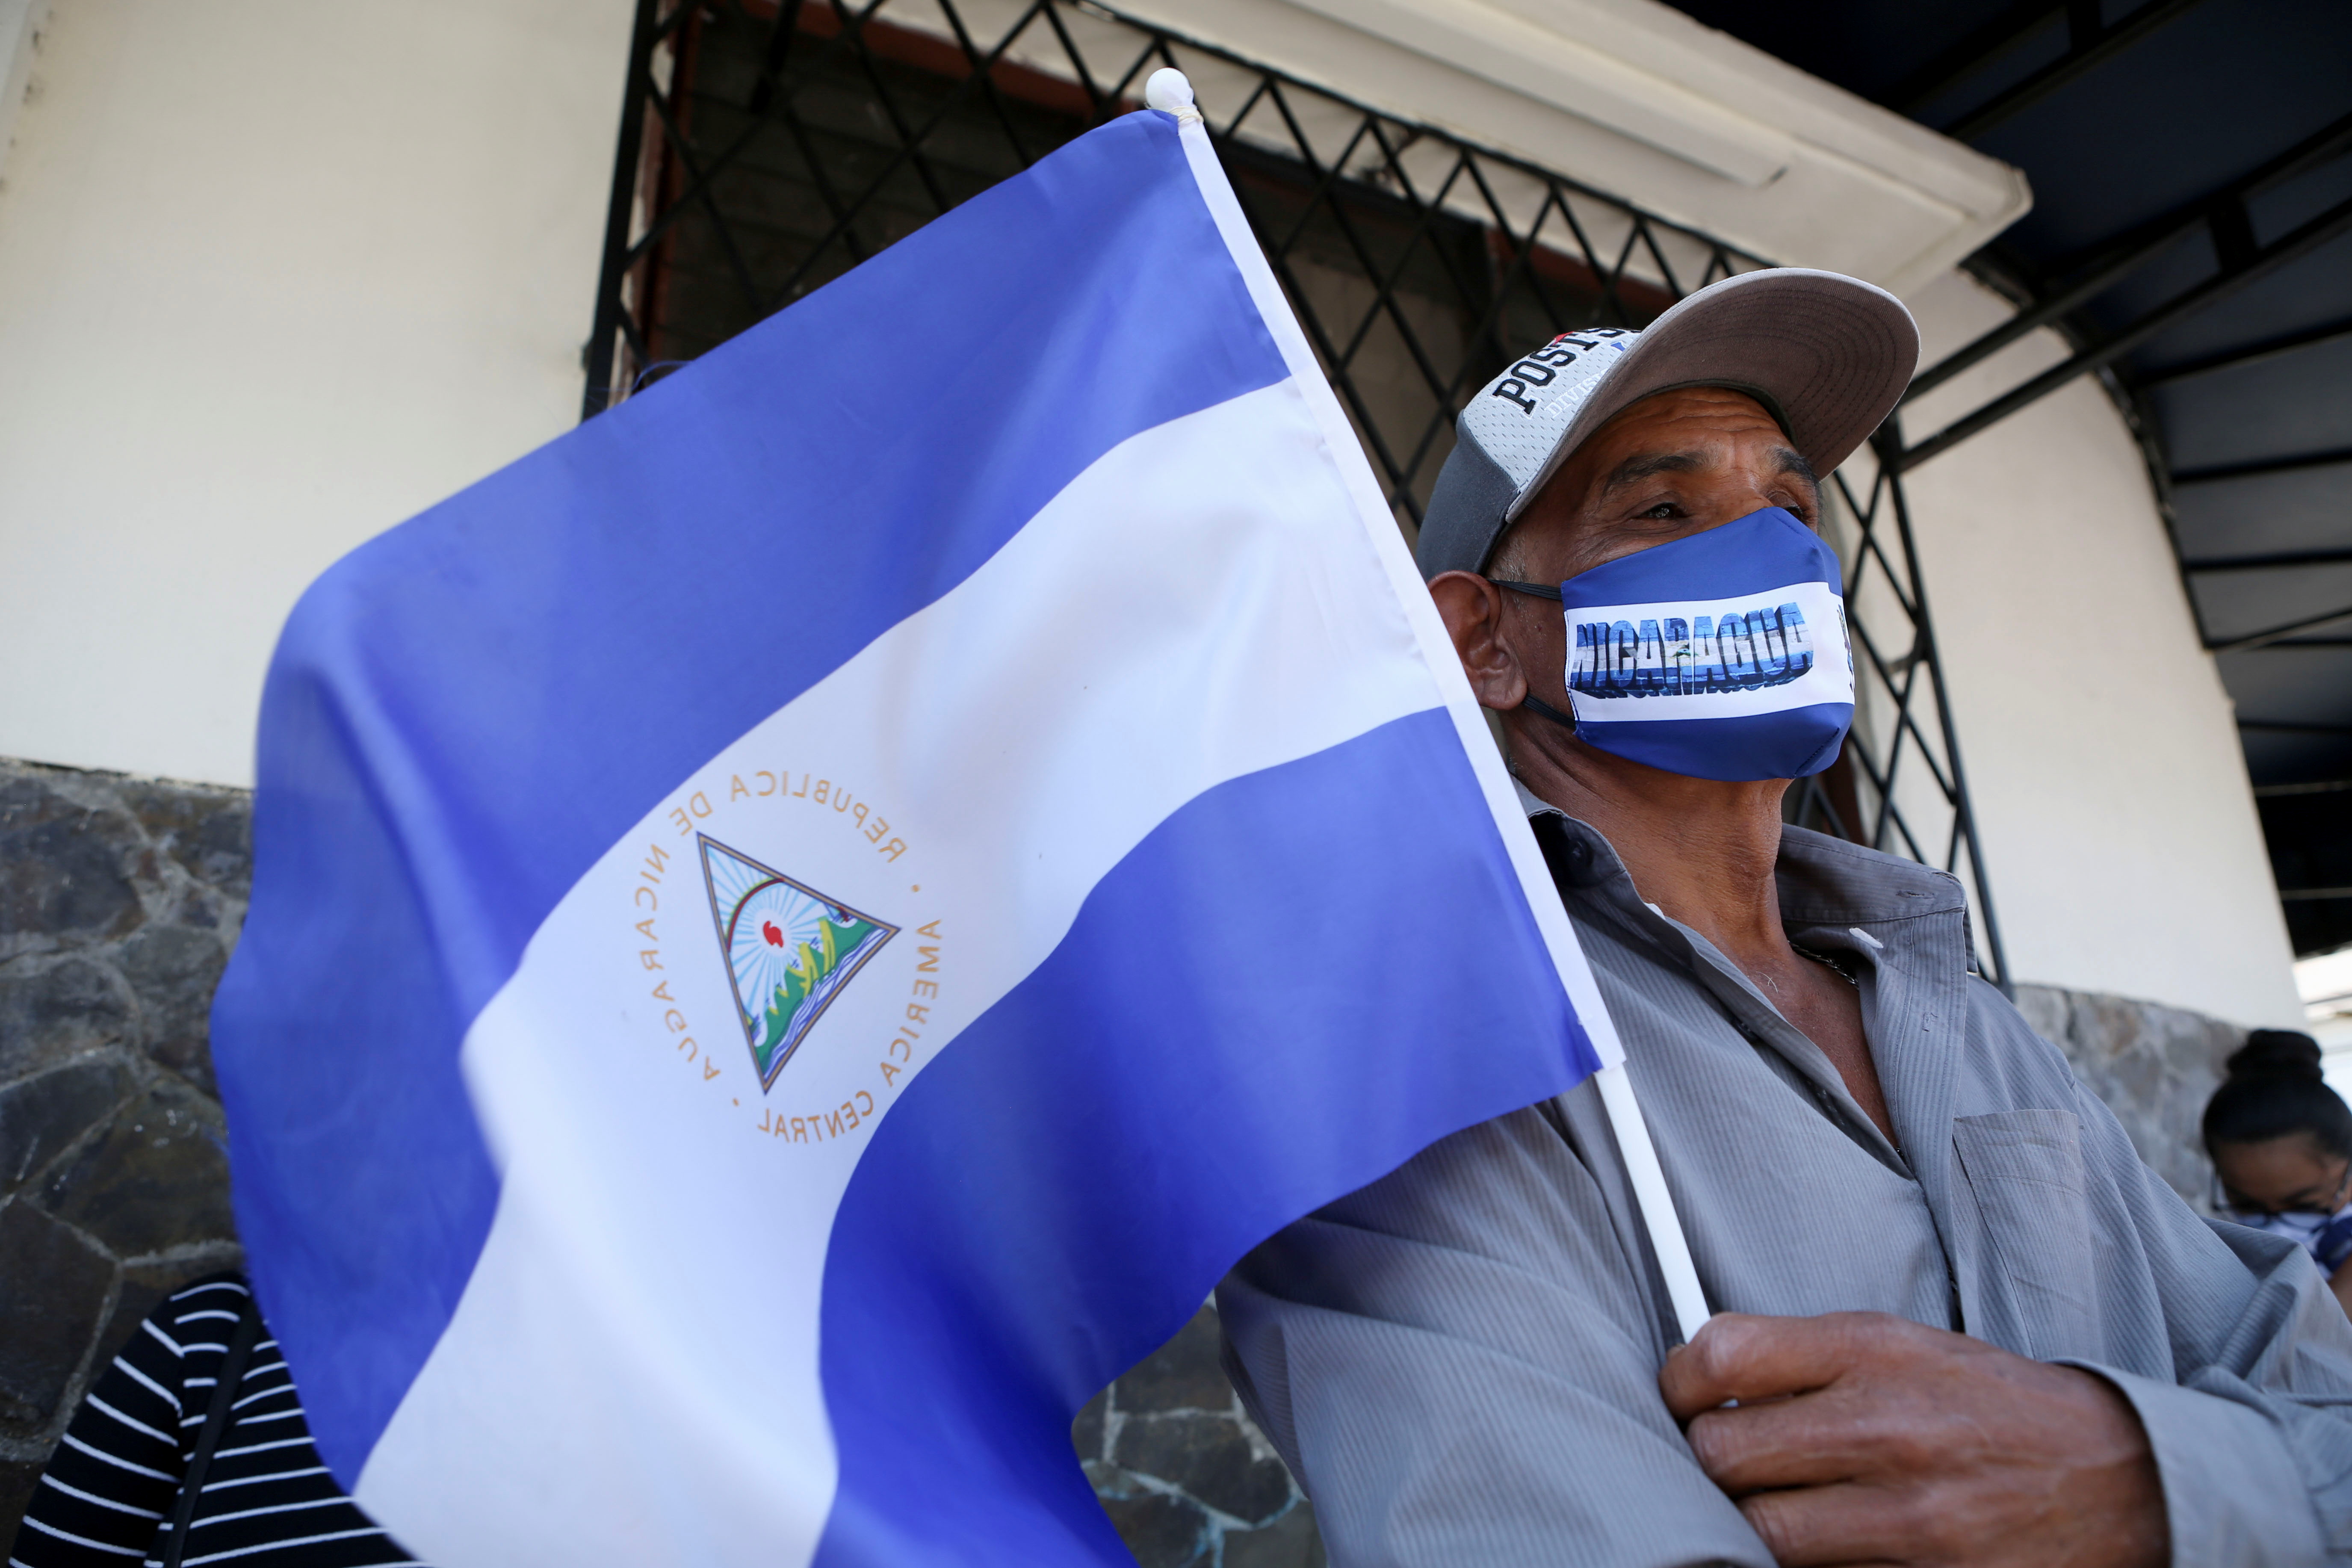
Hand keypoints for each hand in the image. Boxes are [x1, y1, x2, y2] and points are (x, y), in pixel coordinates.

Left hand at [1658, 1312, 2166, 1567]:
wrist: (2121, 1476)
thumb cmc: (1993, 1405)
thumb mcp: (1903, 1345)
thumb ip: (1803, 1357)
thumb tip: (1702, 1377)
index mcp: (1874, 1352)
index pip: (1722, 1357)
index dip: (1681, 1382)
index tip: (1687, 1397)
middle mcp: (1888, 1431)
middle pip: (1722, 1457)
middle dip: (1711, 1463)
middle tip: (1734, 1464)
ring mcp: (1910, 1521)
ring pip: (1761, 1537)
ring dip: (1753, 1526)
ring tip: (1779, 1508)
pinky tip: (1826, 1547)